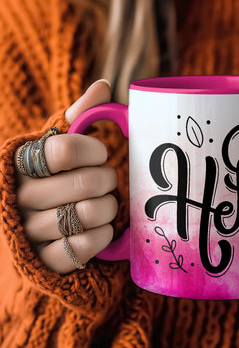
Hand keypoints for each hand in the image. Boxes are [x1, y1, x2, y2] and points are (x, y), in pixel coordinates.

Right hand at [15, 80, 117, 273]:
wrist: (32, 227)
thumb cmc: (51, 178)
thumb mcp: (56, 146)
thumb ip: (77, 116)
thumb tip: (103, 86)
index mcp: (21, 163)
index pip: (65, 150)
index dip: (94, 150)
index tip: (100, 152)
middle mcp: (20, 196)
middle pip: (88, 182)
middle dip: (109, 178)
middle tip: (106, 180)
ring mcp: (30, 231)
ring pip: (93, 212)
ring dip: (110, 206)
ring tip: (102, 202)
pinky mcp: (46, 261)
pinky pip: (90, 245)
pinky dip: (104, 233)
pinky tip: (98, 226)